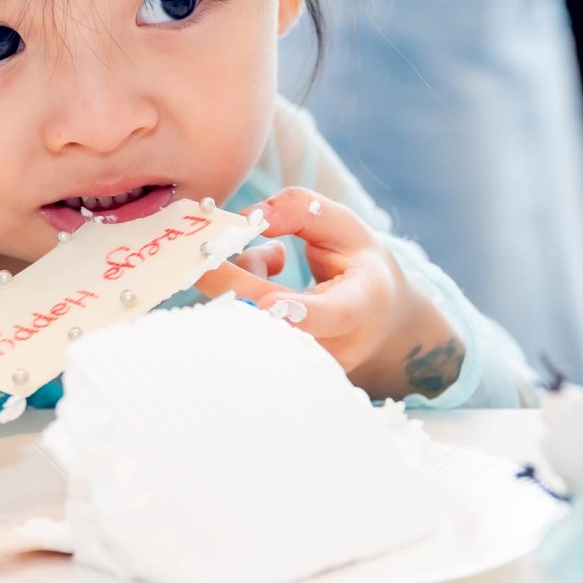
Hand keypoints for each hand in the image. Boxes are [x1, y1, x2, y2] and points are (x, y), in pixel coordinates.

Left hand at [197, 188, 463, 399]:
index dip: (302, 312)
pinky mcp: (280, 371)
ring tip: (272, 259)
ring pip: (250, 325)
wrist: (374, 319)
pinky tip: (262, 287)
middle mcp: (335, 344)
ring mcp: (306, 365)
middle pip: (273, 319)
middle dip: (234, 277)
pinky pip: (242, 333)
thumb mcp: (342, 226)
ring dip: (241, 282)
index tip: (269, 303)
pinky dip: (239, 300)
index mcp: (362, 302)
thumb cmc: (356, 264)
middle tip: (207, 245)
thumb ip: (299, 210)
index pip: (337, 313)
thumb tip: (247, 216)